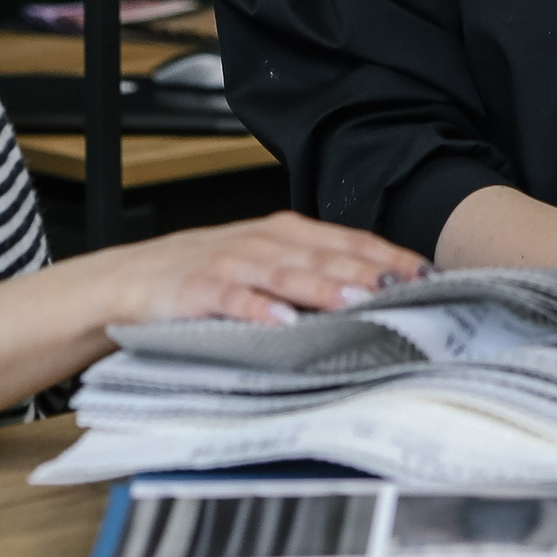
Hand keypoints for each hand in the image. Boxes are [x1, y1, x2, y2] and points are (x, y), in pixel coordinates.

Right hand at [104, 212, 427, 327]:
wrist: (130, 278)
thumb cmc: (207, 274)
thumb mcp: (263, 261)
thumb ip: (312, 270)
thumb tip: (377, 291)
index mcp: (284, 233)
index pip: (347, 241)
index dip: (387, 255)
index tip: (426, 273)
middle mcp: (262, 242)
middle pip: (323, 256)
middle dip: (365, 270)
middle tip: (404, 287)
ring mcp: (229, 265)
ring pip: (285, 273)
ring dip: (323, 286)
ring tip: (356, 300)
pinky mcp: (197, 291)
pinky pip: (232, 300)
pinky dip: (257, 309)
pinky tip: (282, 323)